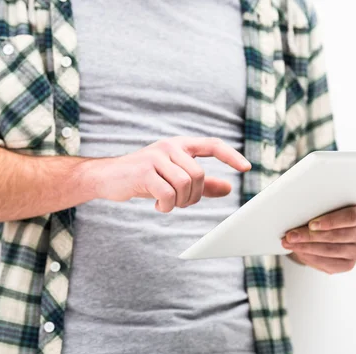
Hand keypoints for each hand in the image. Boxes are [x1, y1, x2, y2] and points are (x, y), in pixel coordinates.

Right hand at [97, 137, 251, 212]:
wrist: (109, 178)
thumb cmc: (145, 178)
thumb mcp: (175, 178)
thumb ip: (202, 184)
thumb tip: (228, 188)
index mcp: (180, 145)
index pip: (212, 145)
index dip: (230, 156)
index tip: (246, 168)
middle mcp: (170, 146)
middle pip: (199, 175)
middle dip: (193, 196)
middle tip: (179, 203)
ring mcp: (156, 156)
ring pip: (185, 184)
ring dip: (180, 202)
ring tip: (168, 204)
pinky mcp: (144, 170)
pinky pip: (168, 193)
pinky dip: (167, 206)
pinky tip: (159, 206)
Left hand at [281, 205, 355, 273]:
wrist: (329, 230)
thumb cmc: (327, 214)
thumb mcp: (326, 206)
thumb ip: (319, 206)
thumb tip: (297, 211)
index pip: (351, 217)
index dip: (331, 221)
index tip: (311, 224)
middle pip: (337, 235)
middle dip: (310, 236)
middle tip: (291, 235)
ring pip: (330, 250)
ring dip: (306, 247)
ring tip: (289, 243)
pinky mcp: (348, 265)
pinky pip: (328, 264)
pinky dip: (310, 258)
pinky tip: (299, 252)